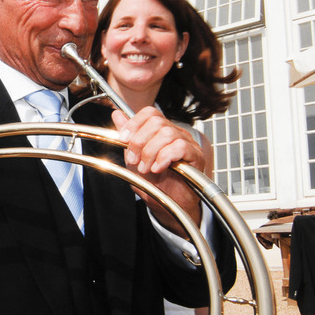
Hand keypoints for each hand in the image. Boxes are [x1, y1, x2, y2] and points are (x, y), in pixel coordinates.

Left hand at [111, 108, 202, 234]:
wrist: (167, 202)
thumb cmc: (154, 181)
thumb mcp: (134, 156)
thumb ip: (128, 136)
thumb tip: (117, 114)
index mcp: (161, 130)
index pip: (150, 113)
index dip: (134, 123)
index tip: (123, 139)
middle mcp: (176, 133)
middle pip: (157, 121)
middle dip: (139, 141)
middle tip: (134, 160)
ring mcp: (188, 143)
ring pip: (167, 133)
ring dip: (151, 152)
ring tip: (146, 168)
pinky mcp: (196, 155)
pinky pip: (180, 147)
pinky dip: (164, 158)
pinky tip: (158, 169)